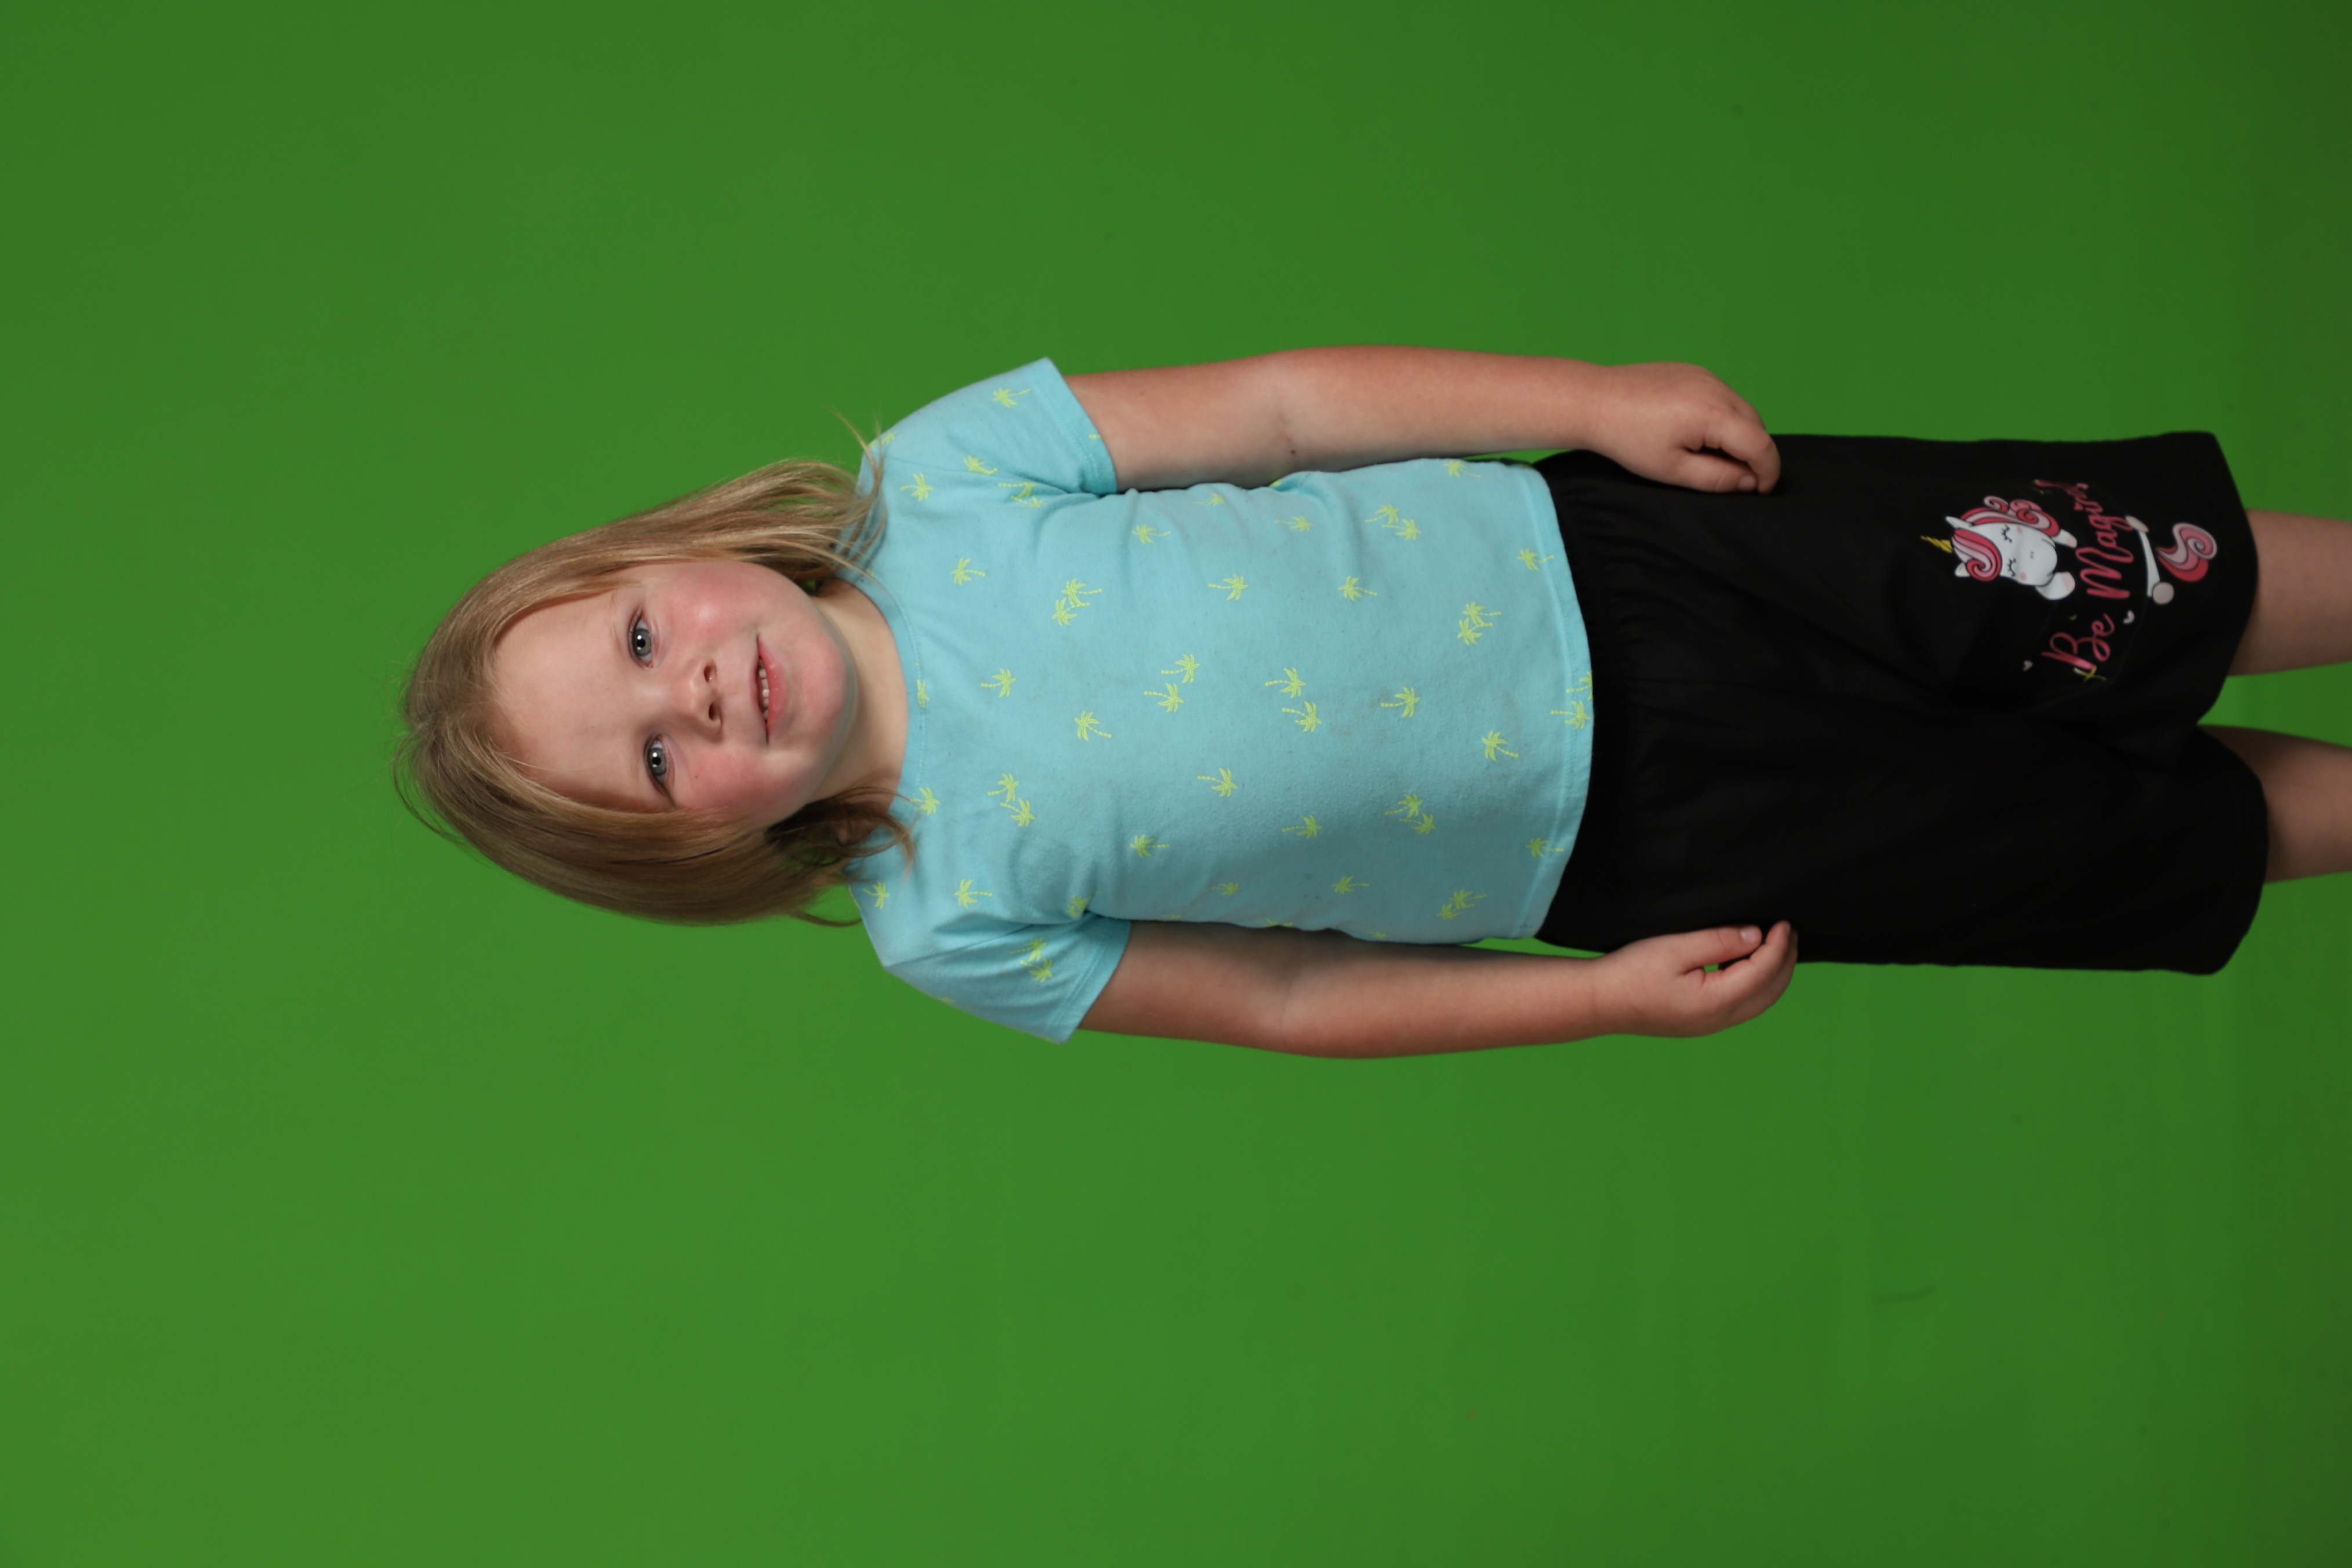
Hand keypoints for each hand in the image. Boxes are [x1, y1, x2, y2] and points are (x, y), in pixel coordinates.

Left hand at [1583, 362, 1780, 493]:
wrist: (1594, 401)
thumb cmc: (1627, 438)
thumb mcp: (1673, 470)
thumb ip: (1718, 478)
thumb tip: (1750, 481)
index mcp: (1713, 413)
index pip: (1761, 444)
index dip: (1768, 471)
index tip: (1761, 490)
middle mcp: (1716, 388)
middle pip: (1757, 425)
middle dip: (1755, 454)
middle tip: (1734, 478)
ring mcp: (1706, 376)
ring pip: (1742, 410)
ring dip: (1740, 435)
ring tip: (1712, 457)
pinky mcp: (1695, 371)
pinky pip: (1723, 397)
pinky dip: (1724, 417)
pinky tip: (1698, 434)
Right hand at [1591, 921, 1797, 1036]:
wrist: (1597, 1001)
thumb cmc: (1630, 972)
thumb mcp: (1675, 948)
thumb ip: (1718, 941)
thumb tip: (1755, 935)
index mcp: (1715, 1002)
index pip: (1763, 972)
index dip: (1779, 946)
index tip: (1784, 922)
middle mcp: (1718, 1020)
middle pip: (1769, 993)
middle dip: (1785, 962)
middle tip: (1789, 932)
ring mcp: (1708, 1025)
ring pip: (1758, 1002)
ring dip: (1772, 975)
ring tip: (1775, 946)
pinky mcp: (1698, 1022)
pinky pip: (1741, 1005)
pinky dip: (1754, 984)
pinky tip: (1746, 964)